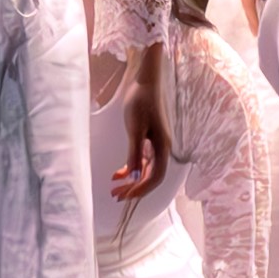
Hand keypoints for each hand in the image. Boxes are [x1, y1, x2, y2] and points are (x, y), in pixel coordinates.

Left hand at [113, 42, 173, 198]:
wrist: (145, 81)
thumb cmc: (141, 101)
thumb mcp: (135, 128)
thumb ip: (135, 154)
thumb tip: (134, 178)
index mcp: (162, 147)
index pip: (155, 177)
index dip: (141, 190)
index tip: (125, 196)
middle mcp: (162, 149)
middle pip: (150, 176)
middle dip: (134, 188)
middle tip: (116, 196)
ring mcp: (156, 145)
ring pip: (145, 170)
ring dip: (131, 180)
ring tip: (115, 188)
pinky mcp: (149, 139)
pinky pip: (141, 160)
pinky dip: (130, 168)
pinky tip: (117, 173)